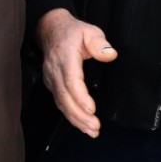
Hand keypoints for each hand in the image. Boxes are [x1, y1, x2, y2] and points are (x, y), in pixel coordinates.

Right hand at [38, 8, 116, 136]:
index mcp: (65, 56)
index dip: (80, 96)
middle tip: (94, 127)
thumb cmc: (73, 33)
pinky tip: (81, 125)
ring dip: (75, 119)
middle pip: (64, 96)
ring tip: (91, 131)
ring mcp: (51, 78)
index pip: (70, 79)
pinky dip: (70, 116)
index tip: (92, 109)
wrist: (51, 30)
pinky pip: (59, 102)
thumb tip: (110, 54)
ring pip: (60, 102)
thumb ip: (99, 43)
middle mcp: (55, 70)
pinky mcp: (52, 84)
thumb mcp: (89, 31)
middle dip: (79, 114)